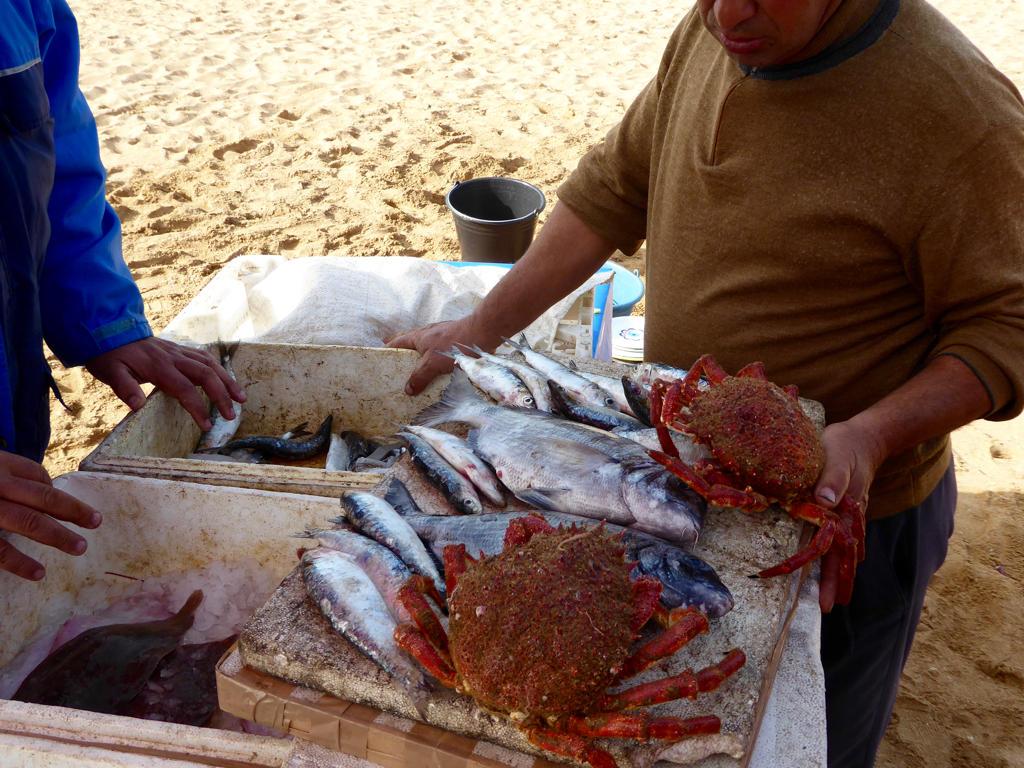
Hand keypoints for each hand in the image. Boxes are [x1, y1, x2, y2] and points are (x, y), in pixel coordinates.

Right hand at [0, 452, 101, 579]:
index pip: (38, 477)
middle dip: (72, 511)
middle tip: (95, 523)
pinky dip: (19, 563)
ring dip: (57, 536)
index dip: (60, 494)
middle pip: (42, 497)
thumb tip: (50, 490)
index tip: (85, 514)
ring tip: (79, 548)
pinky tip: (38, 573)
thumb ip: (16, 476)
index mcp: (1, 465)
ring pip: (27, 521)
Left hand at [85, 337, 246, 429]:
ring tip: (242, 398)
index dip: (198, 408)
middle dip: (223, 396)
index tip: (207, 426)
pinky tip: (226, 379)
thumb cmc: (110, 356)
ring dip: (228, 381)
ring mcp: (179, 352)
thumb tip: (138, 405)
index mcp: (159, 367)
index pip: (185, 390)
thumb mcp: (111, 373)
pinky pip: (205, 358)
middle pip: (207, 375)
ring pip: (211, 364)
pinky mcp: (180, 350)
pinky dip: (219, 369)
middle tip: (232, 415)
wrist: (110, 330)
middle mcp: (174, 358)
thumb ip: (125, 388)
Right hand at [384, 317, 499, 395]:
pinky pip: (440, 348)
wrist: (482, 334)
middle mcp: (430, 333)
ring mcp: (443, 335)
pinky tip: (439, 363)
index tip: (381, 350)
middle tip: (394, 352)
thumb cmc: (455, 346)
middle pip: (411, 338)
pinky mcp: (455, 340)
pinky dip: (435, 355)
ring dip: (419, 351)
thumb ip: (420, 376)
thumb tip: (408, 389)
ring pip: (426, 343)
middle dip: (401, 345)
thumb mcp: (433, 363)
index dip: (389, 346)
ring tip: (416, 361)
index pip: (399, 341)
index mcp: (420, 336)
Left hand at [812, 419, 886, 612]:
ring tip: (833, 596)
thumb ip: (832, 477)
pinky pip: (841, 537)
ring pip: (844, 549)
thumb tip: (825, 502)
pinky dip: (839, 554)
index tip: (826, 601)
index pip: (836, 552)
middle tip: (829, 608)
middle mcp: (850, 518)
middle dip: (837, 582)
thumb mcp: (837, 455)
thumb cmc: (847, 444)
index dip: (830, 577)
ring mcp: (849, 514)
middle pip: (843, 557)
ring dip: (838, 572)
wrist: (865, 435)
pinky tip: (837, 562)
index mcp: (846, 512)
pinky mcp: (845, 507)